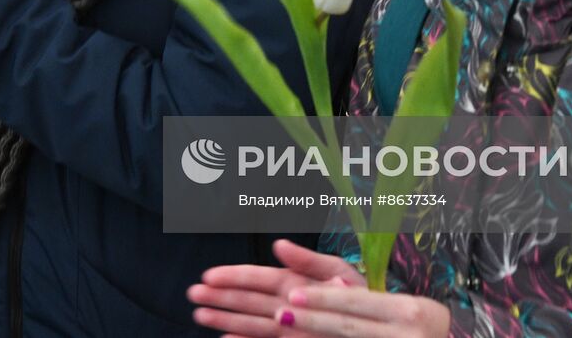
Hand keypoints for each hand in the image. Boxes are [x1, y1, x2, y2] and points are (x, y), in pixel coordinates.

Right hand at [189, 240, 364, 336]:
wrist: (378, 324)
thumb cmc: (361, 296)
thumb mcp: (339, 272)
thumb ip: (309, 261)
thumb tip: (278, 245)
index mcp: (297, 282)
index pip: (259, 278)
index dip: (234, 276)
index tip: (210, 275)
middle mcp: (288, 305)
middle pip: (248, 301)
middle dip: (220, 298)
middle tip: (193, 294)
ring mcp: (290, 325)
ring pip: (251, 322)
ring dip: (225, 319)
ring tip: (200, 315)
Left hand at [270, 285, 448, 337]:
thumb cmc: (414, 323)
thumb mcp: (390, 299)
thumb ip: (347, 284)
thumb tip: (305, 262)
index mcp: (409, 310)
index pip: (356, 302)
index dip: (322, 298)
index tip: (291, 295)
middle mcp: (407, 335)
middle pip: (349, 327)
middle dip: (312, 321)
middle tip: (281, 314)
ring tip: (287, 333)